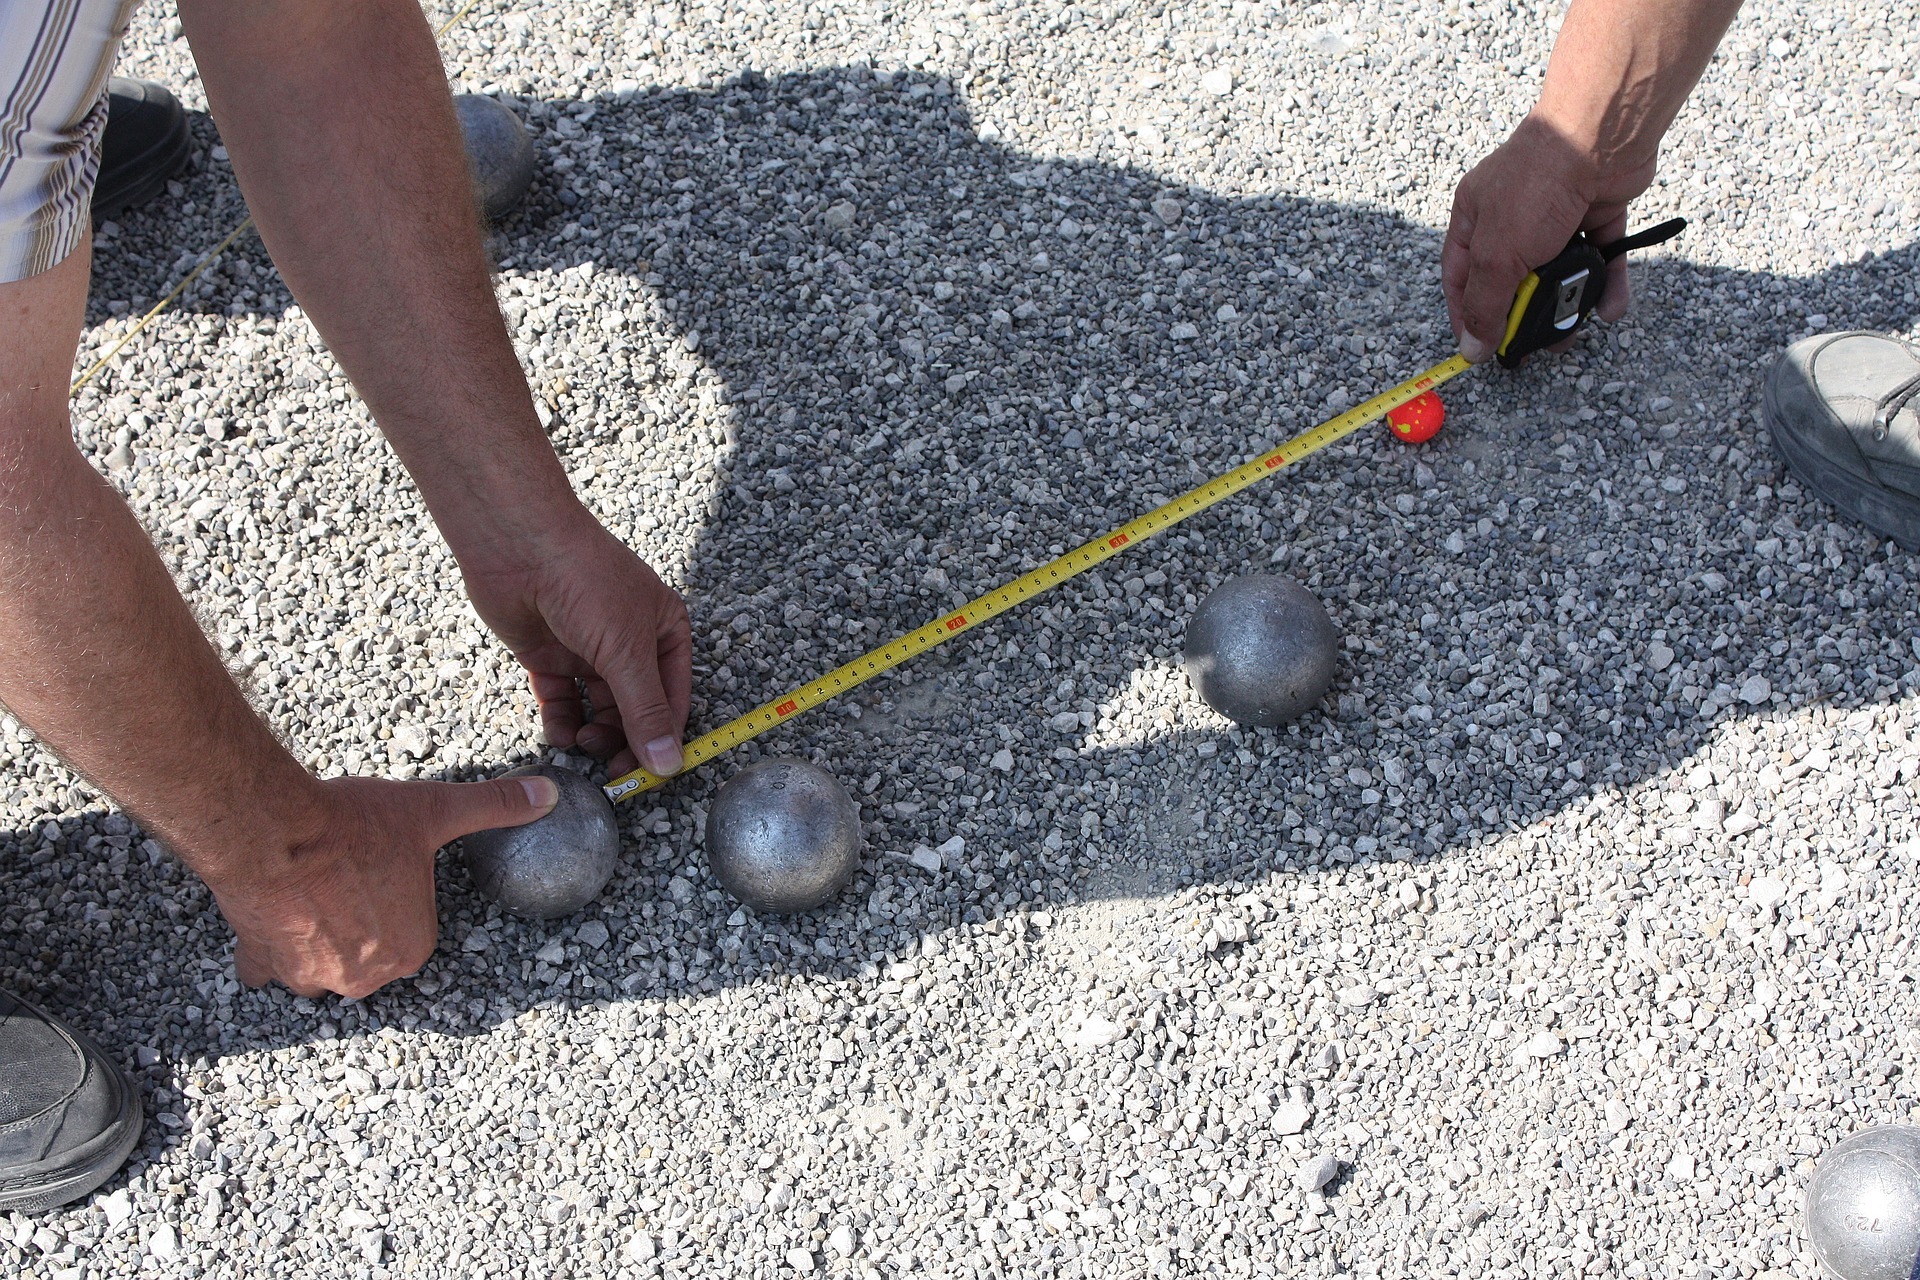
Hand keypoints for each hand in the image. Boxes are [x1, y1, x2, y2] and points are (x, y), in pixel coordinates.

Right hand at [217, 772, 558, 996]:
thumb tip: (546, 794)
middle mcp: (365, 975)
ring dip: (316, 940)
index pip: (411, 932)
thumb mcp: (435, 809)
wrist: (275, 830)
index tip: (382, 872)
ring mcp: (311, 975)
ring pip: (319, 966)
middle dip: (357, 925)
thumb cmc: (354, 825)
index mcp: (411, 947)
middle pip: (366, 955)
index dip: (396, 898)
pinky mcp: (264, 963)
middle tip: (346, 880)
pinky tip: (273, 918)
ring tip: (312, 895)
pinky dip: (269, 949)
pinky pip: (267, 968)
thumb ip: (495, 805)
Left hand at [460, 502, 692, 778]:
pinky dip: (561, 720)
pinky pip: (562, 700)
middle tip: (612, 772)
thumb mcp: (626, 651)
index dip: (665, 737)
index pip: (674, 698)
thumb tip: (668, 764)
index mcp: (664, 632)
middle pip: (636, 709)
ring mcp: (588, 650)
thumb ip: (645, 711)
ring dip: (593, 732)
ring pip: (599, 709)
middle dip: (625, 740)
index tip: (652, 774)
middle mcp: (630, 643)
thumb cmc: (585, 580)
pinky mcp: (549, 656)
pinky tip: (558, 731)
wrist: (517, 545)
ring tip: (581, 742)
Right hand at [1442, 115, 1654, 362]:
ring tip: (1575, 330)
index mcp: (1474, 217)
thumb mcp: (1496, 256)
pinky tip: (1610, 307)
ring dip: (1568, 303)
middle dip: (1524, 315)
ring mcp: (1556, 214)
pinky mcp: (1596, 212)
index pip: (1461, 277)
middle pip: (1512, 279)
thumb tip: (1473, 347)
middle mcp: (1511, 216)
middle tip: (1533, 346)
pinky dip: (1607, 283)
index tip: (1479, 349)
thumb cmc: (1536, 184)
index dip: (1468, 315)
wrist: (1599, 138)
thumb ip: (1485, 305)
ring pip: (1558, 272)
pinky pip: (1601, 257)